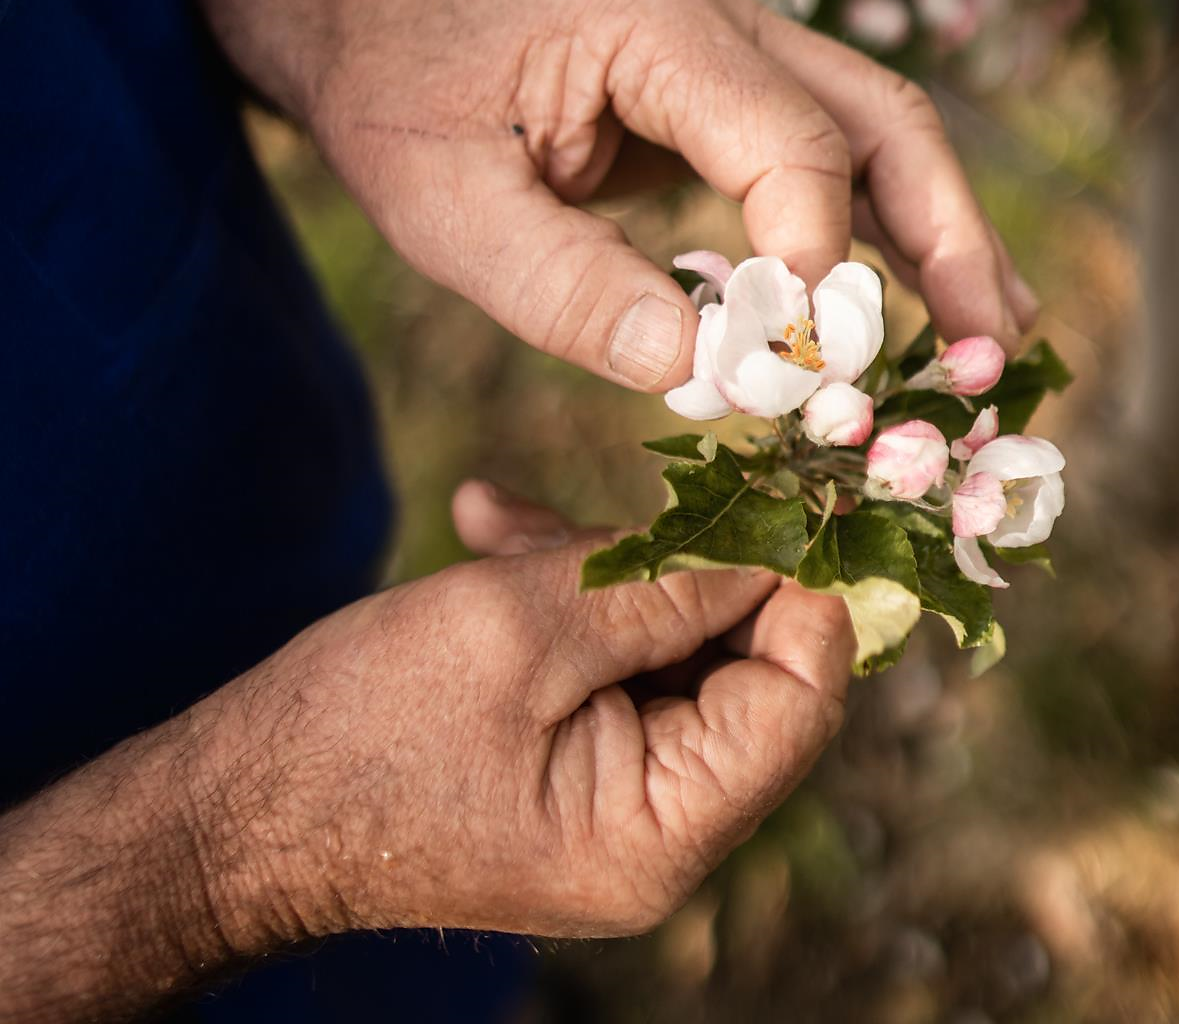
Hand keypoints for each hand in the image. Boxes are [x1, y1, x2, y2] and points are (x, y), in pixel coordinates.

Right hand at [191, 481, 850, 945]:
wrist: (233, 809)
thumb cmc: (357, 729)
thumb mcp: (520, 628)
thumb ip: (661, 581)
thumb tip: (777, 537)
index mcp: (661, 830)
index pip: (799, 697)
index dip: (797, 587)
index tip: (766, 492)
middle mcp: (663, 832)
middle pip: (746, 669)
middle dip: (683, 564)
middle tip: (623, 499)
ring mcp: (623, 801)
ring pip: (675, 649)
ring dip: (608, 569)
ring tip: (507, 528)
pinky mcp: (582, 765)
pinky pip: (618, 664)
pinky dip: (573, 599)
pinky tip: (493, 535)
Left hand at [310, 0, 1038, 392]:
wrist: (383, 42)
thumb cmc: (408, 116)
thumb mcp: (454, 217)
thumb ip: (572, 293)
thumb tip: (710, 375)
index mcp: (661, 30)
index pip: (791, 144)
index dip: (816, 265)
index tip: (808, 374)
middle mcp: (728, 31)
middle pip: (885, 125)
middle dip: (950, 243)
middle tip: (992, 353)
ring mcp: (746, 61)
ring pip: (888, 142)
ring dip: (949, 243)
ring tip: (1000, 341)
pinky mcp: (743, 108)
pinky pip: (846, 168)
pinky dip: (897, 241)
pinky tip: (932, 309)